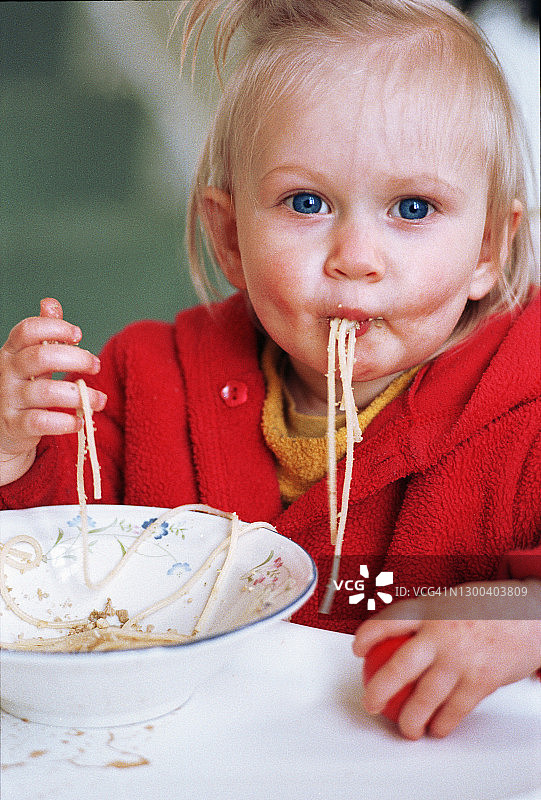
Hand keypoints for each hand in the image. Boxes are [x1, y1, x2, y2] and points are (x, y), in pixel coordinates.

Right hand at [0, 298, 106, 485]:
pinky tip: (79, 421)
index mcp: (11, 352)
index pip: (28, 330)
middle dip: (76, 358)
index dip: (56, 328)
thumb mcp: (31, 360)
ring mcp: (8, 399)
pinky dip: (65, 422)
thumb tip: (50, 303)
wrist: (2, 430)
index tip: (78, 335)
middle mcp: (6, 373)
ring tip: (100, 400)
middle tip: (95, 365)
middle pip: (41, 357)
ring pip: (46, 392)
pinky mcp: (14, 425)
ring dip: (80, 395)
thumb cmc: (23, 389)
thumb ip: (43, 334)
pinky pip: (41, 421)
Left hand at [353, 580, 540, 739]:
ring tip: (406, 728)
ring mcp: (460, 658)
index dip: (367, 635)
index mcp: (430, 610)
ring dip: (411, 718)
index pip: (389, 621)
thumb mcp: (450, 601)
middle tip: (371, 703)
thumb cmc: (488, 608)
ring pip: (426, 697)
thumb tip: (395, 633)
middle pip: (399, 666)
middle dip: (379, 689)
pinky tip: (437, 729)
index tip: (356, 649)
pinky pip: (455, 709)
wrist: (530, 616)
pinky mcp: (480, 680)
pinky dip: (443, 723)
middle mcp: (441, 634)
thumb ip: (426, 617)